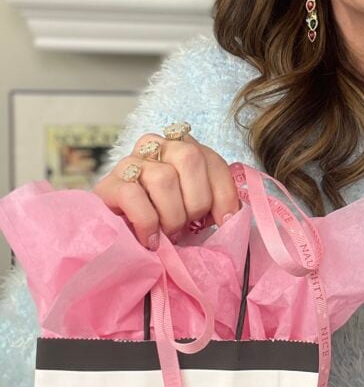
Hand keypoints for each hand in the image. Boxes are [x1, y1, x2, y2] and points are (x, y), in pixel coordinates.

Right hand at [92, 129, 239, 249]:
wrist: (117, 239)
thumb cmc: (163, 223)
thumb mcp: (194, 210)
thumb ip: (213, 204)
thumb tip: (232, 216)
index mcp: (181, 148)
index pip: (212, 160)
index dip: (224, 192)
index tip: (224, 221)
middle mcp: (155, 147)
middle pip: (190, 158)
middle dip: (196, 201)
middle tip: (189, 226)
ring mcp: (129, 163)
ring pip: (164, 178)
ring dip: (172, 215)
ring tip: (168, 234)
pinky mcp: (108, 185)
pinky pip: (134, 197)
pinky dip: (148, 223)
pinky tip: (150, 239)